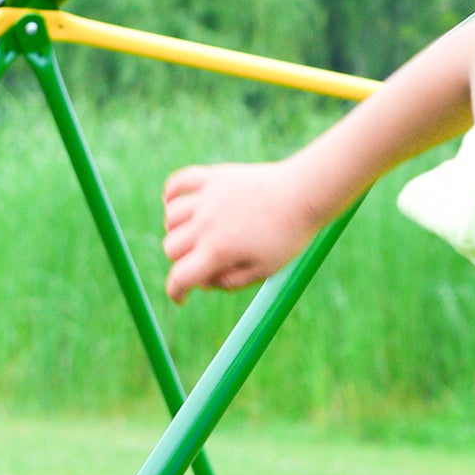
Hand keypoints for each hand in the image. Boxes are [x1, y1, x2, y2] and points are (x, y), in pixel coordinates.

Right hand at [162, 160, 321, 302]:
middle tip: (200, 262)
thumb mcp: (265, 270)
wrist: (303, 195)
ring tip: (195, 234)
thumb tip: (201, 282)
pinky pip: (177, 183)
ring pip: (170, 217)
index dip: (176, 291)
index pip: (181, 277)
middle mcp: (206, 224)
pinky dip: (171, 194)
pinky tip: (178, 205)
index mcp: (219, 250)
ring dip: (177, 230)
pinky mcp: (213, 177)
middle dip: (181, 261)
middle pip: (171, 248)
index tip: (181, 297)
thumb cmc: (288, 236)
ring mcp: (207, 198)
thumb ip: (231, 281)